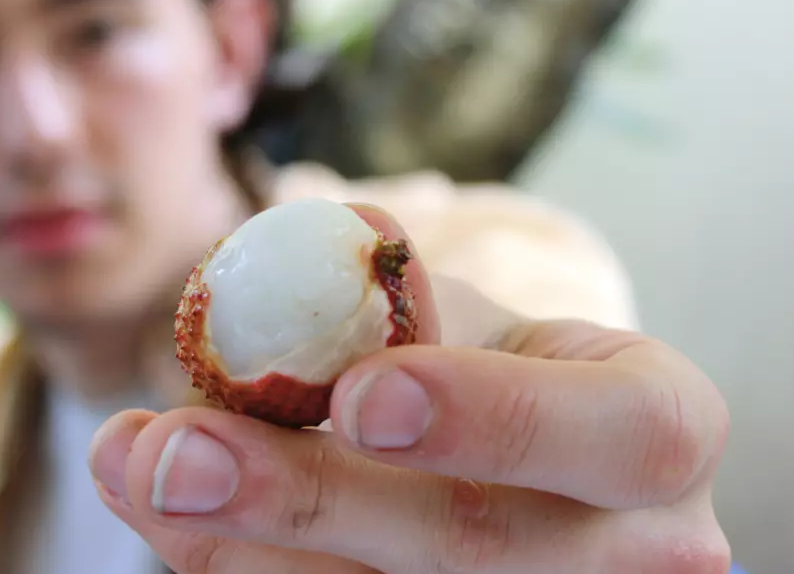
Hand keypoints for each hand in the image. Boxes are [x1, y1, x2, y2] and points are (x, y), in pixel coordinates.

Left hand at [88, 205, 731, 572]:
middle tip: (177, 453)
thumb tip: (303, 251)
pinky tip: (157, 503)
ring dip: (242, 541)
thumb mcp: (455, 315)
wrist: (490, 448)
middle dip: (315, 500)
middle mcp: (636, 548)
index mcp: (659, 432)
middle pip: (484, 548)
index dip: (494, 419)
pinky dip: (236, 565)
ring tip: (134, 463)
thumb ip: (387, 296)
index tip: (359, 396)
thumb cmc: (478, 363)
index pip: (630, 434)